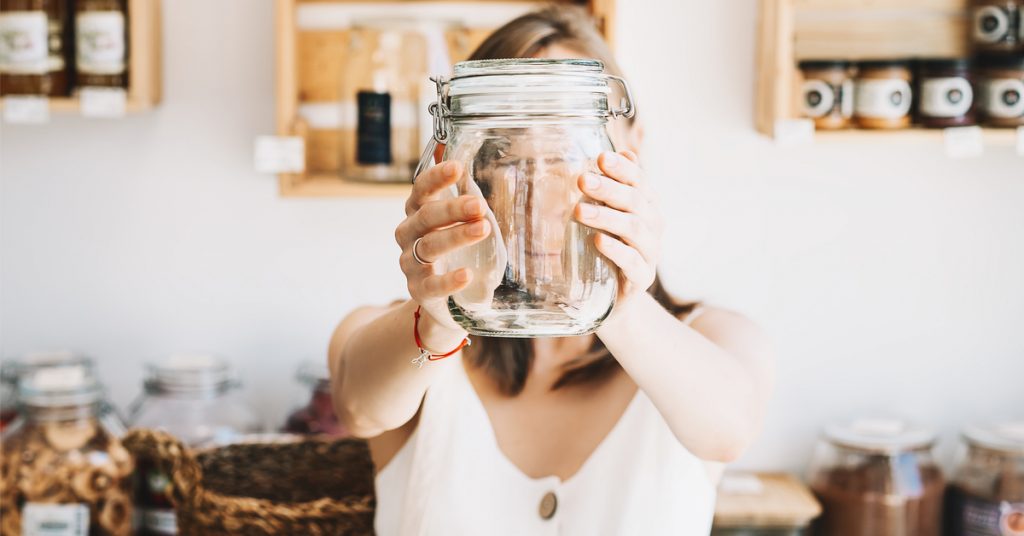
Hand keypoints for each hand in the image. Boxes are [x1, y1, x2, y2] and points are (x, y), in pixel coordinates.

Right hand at [396, 161, 491, 334]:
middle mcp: (408, 235)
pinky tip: (467, 275)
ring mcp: (410, 264)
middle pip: (425, 217)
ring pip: (428, 246)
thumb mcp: (458, 222)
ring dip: (456, 236)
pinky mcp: (419, 291)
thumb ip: (462, 195)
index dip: (436, 178)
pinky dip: (449, 280)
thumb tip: (463, 155)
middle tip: (479, 205)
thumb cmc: (456, 252)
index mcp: (417, 213)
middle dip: (452, 208)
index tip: (458, 167)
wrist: (446, 301)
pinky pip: (432, 285)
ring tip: (484, 229)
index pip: (420, 190)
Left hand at [574, 151, 663, 308]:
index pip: (640, 181)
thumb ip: (610, 188)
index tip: (600, 158)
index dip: (623, 169)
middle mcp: (653, 226)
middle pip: (636, 202)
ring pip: (634, 230)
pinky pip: (632, 262)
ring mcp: (650, 253)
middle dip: (609, 189)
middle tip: (582, 180)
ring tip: (579, 211)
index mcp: (647, 206)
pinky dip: (615, 250)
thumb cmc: (605, 247)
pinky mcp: (642, 278)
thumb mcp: (604, 214)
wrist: (612, 296)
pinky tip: (597, 241)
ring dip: (606, 217)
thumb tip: (617, 151)